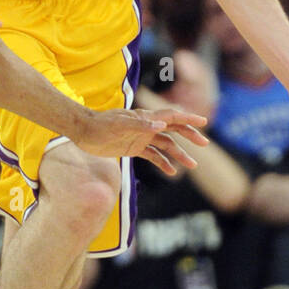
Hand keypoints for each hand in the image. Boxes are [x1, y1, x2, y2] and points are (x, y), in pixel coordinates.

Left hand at [71, 105, 209, 175]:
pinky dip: (163, 163)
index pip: (172, 116)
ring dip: (179, 154)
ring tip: (192, 165)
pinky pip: (153, 156)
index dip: (188, 118)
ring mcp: (141, 137)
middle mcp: (147, 126)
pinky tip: (171, 172)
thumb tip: (162, 125)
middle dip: (190, 135)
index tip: (204, 122)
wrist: (83, 132)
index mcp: (146, 118)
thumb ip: (141, 125)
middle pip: (174, 129)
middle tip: (204, 144)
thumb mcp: (120, 125)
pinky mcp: (134, 148)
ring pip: (166, 145)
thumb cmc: (100, 126)